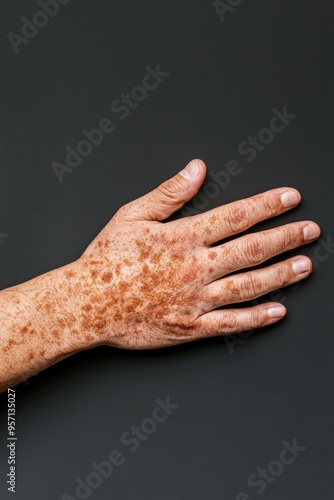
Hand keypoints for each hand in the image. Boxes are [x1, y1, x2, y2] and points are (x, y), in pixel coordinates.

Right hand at [65, 159, 320, 349]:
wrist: (86, 304)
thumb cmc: (106, 260)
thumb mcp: (132, 216)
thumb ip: (169, 193)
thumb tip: (197, 170)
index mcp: (183, 238)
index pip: (235, 217)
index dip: (267, 206)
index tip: (291, 198)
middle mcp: (196, 267)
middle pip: (251, 249)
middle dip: (285, 237)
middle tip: (311, 231)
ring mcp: (196, 299)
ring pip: (249, 285)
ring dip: (281, 275)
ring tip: (305, 266)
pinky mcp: (191, 327)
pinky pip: (231, 323)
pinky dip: (257, 318)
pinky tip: (278, 311)